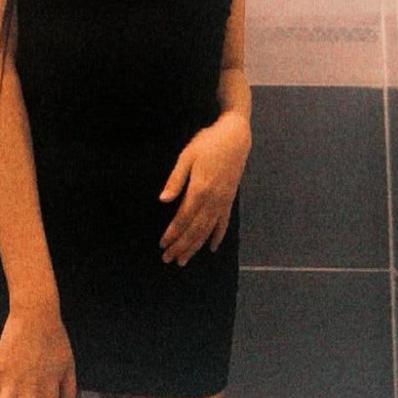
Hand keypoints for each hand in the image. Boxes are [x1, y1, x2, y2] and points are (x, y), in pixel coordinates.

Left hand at [157, 112, 250, 265]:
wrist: (235, 138)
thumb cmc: (207, 143)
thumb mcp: (187, 156)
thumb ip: (176, 179)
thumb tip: (163, 200)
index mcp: (199, 190)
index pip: (183, 218)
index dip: (172, 233)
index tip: (162, 245)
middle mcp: (212, 201)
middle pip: (195, 229)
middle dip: (181, 246)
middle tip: (168, 259)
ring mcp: (223, 202)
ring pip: (208, 231)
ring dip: (195, 246)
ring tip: (184, 260)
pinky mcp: (230, 200)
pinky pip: (223, 223)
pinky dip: (217, 237)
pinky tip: (212, 247)